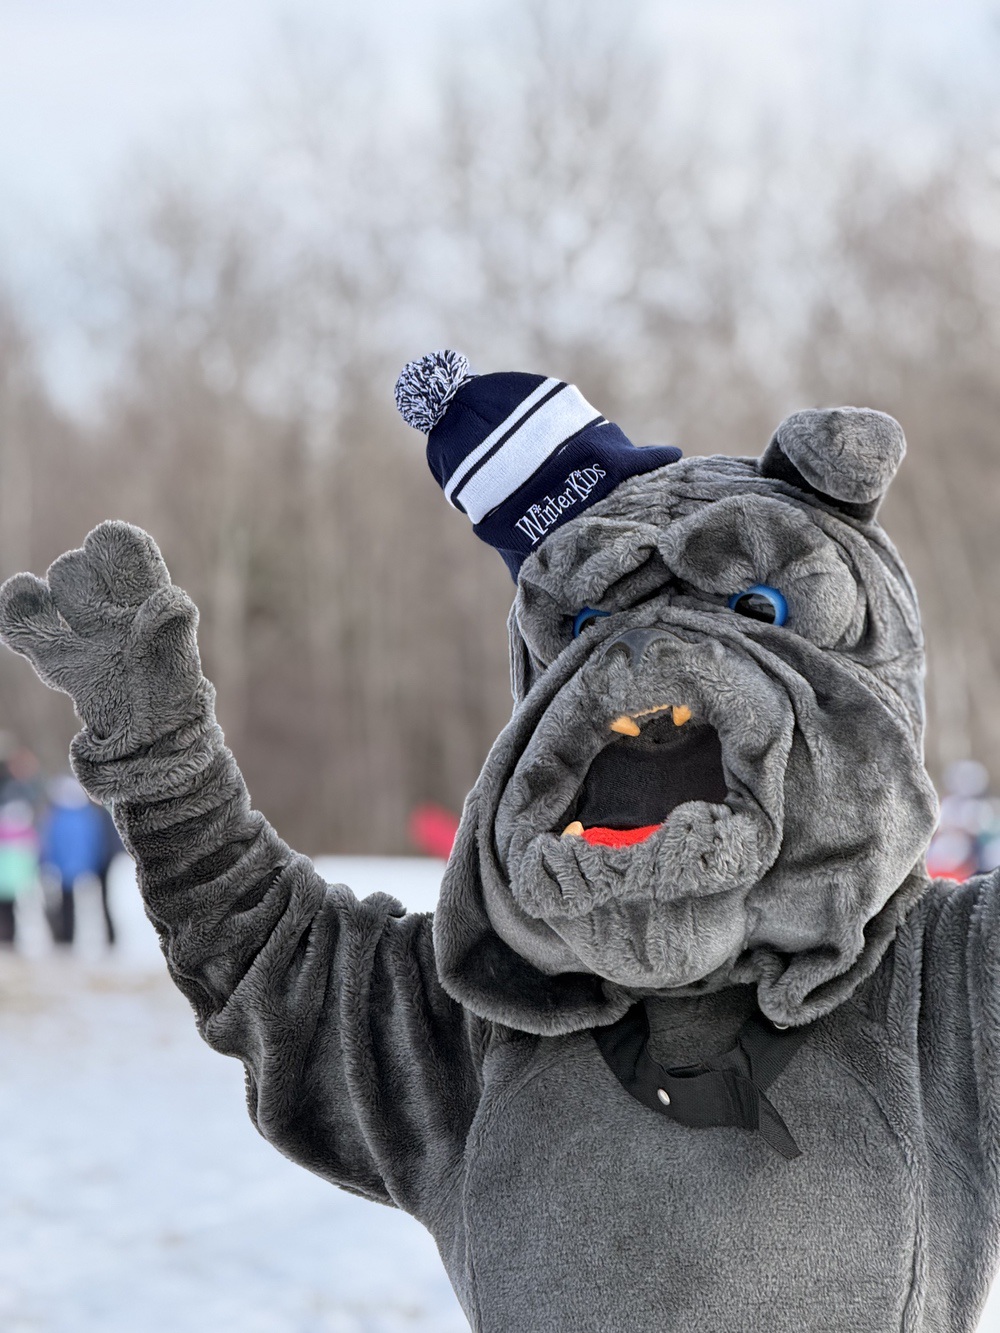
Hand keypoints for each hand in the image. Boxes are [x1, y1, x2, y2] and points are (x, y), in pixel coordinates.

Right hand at [0, 521, 206, 749]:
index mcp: (149, 601)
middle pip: (83, 571)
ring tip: (39, 597)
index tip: (107, 545)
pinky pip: (29, 629)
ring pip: (57, 595)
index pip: (127, 552)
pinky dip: (16, 613)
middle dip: (80, 576)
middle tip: (92, 608)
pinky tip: (17, 594)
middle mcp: (114, 611)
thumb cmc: (172, 702)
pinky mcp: (61, 661)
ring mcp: (86, 635)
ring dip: (49, 595)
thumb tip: (172, 596)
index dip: (115, 545)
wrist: (153, 745)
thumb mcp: (178, 664)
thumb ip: (172, 628)